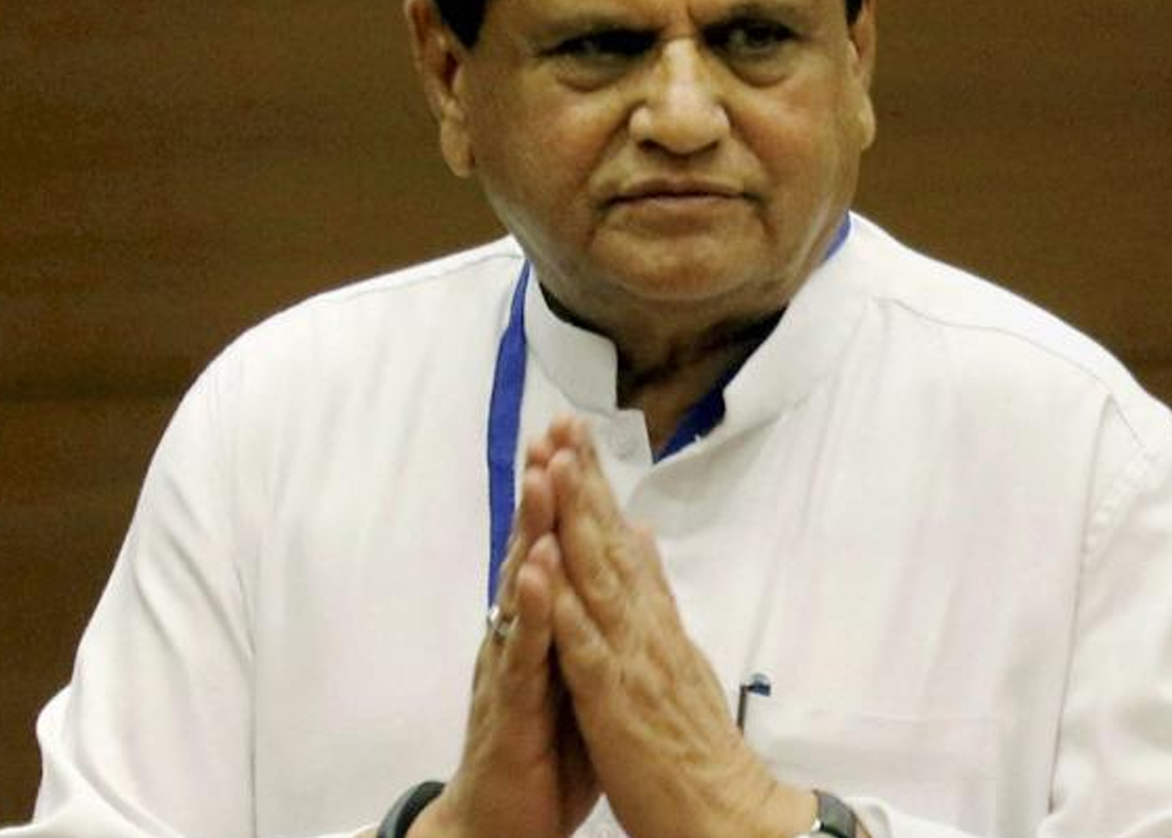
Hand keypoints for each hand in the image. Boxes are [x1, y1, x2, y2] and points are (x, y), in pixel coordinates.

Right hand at [411, 451, 597, 837]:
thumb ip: (585, 621)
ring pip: (520, 589)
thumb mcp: (573, 674)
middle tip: (552, 430)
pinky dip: (528, 612)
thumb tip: (610, 570)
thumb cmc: (542, 749)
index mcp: (542, 627)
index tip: (574, 434)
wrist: (503, 823)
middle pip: (530, 550)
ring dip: (529, 532)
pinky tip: (533, 574)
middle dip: (542, 491)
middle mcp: (518, 636)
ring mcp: (509, 667)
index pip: (552, 546)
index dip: (563, 494)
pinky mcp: (510, 708)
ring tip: (542, 477)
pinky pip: (519, 654)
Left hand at [538, 417, 815, 837]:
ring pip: (598, 578)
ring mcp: (632, 661)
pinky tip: (545, 568)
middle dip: (584, 480)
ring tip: (555, 466)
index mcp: (654, 621)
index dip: (597, 486)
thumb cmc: (693, 744)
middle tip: (563, 421)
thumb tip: (645, 535)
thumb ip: (656, 594)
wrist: (725, 812)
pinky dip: (565, 605)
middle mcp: (646, 629)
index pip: (622, 540)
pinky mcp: (617, 701)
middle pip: (610, 542)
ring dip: (574, 520)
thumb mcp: (676, 656)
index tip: (576, 434)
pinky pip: (584, 646)